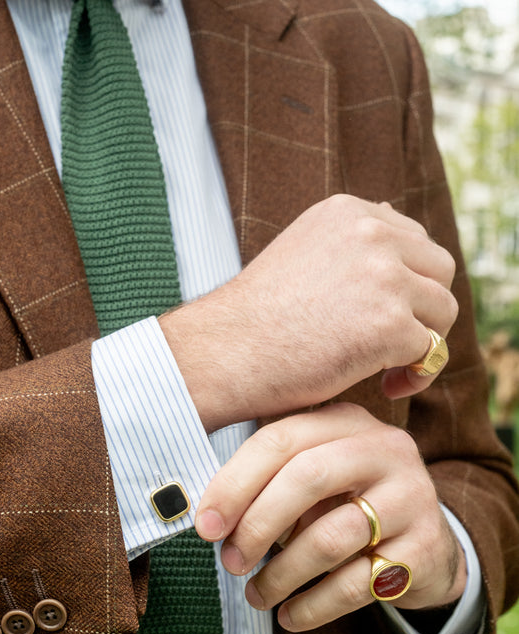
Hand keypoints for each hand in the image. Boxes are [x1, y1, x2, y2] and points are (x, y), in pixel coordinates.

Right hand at [160, 194, 456, 431]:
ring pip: (443, 311)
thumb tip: (393, 229)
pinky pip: (432, 351)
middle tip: (396, 346)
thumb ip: (349, 243)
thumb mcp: (301, 253)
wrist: (224, 353)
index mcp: (348, 212)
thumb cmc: (256, 318)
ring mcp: (383, 276)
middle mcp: (371, 233)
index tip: (385, 317)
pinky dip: (417, 374)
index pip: (414, 240)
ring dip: (424, 343)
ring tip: (391, 371)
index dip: (410, 284)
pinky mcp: (388, 324)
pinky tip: (386, 388)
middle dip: (425, 310)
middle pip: (439, 270)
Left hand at [195, 404, 465, 631]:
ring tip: (257, 595)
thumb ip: (271, 481)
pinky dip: (313, 606)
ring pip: (330, 537)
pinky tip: (290, 616)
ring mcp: (412, 497)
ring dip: (281, 574)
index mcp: (347, 421)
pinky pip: (355, 584)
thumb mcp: (317, 479)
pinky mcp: (424, 549)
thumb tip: (211, 518)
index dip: (235, 483)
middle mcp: (385, 449)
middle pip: (308, 477)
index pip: (280, 439)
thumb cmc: (350, 507)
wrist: (428, 548)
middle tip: (231, 562)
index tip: (206, 526)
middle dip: (258, 524)